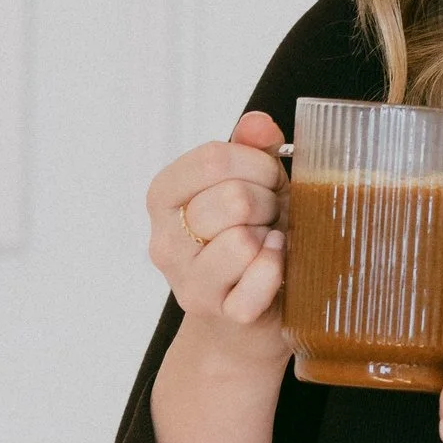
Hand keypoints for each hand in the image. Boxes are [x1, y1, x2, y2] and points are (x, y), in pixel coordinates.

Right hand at [147, 110, 291, 351]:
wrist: (249, 318)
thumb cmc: (251, 236)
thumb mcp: (251, 182)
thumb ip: (251, 147)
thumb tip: (259, 125)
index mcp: (164, 197)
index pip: (212, 157)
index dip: (256, 163)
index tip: (269, 179)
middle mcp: (164, 241)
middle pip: (231, 198)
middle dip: (268, 202)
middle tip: (271, 217)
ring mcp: (188, 282)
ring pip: (242, 241)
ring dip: (272, 237)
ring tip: (269, 242)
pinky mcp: (221, 313)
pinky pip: (260, 279)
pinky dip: (278, 268)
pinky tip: (275, 266)